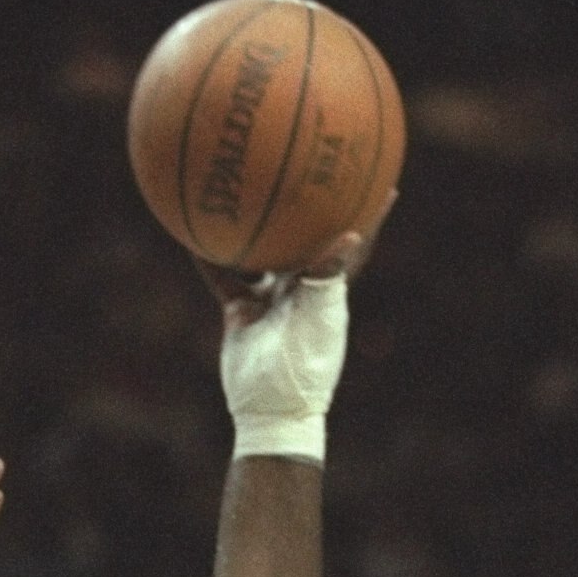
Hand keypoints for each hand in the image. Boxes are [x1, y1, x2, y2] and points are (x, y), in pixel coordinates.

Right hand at [209, 208, 393, 462]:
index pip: (355, 247)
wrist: (269, 408)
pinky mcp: (243, 310)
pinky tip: (193, 227)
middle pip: (307, 238)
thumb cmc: (303, 366)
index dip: (370, 218)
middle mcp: (302, 289)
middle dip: (310, 208)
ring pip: (262, 252)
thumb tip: (352, 233)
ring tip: (243, 186)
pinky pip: (223, 276)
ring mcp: (272, 299)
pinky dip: (209, 256)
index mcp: (329, 290)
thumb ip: (329, 276)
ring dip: (254, 226)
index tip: (385, 185)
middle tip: (309, 168)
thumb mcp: (319, 319)